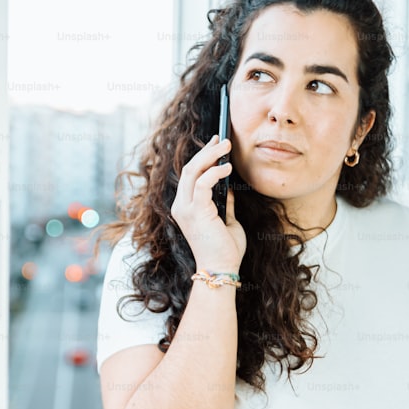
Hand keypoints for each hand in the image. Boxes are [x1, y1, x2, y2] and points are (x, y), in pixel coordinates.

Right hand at [169, 135, 245, 271]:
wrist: (221, 269)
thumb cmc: (225, 250)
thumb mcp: (227, 220)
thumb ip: (224, 203)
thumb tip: (227, 187)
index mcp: (186, 208)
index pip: (190, 176)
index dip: (202, 157)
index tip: (215, 145)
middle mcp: (181, 206)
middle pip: (189, 169)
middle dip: (206, 151)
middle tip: (222, 139)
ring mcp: (186, 209)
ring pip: (192, 171)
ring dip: (210, 156)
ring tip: (226, 146)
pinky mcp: (195, 212)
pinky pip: (203, 183)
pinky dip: (215, 172)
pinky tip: (227, 168)